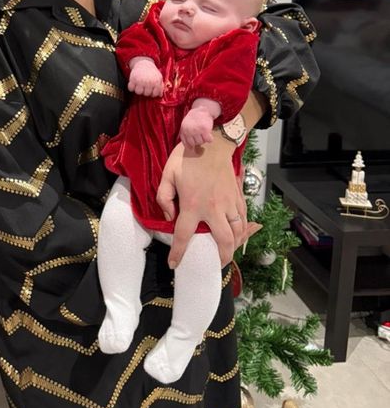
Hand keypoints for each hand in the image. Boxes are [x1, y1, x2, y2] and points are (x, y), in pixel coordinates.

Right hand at [127, 58, 162, 96]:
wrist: (144, 63)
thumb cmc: (152, 72)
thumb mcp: (159, 78)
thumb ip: (160, 87)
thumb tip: (160, 95)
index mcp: (156, 82)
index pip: (154, 94)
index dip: (152, 93)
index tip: (151, 89)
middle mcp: (148, 82)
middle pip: (146, 94)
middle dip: (145, 91)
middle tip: (145, 85)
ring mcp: (140, 80)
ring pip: (138, 92)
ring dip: (138, 89)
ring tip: (139, 85)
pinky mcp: (133, 79)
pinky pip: (130, 88)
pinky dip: (131, 87)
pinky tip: (134, 84)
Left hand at [156, 141, 260, 267]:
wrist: (212, 143)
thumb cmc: (187, 158)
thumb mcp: (167, 175)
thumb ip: (164, 198)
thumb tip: (169, 216)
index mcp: (193, 205)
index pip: (184, 235)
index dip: (178, 253)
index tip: (174, 264)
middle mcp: (214, 208)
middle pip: (223, 241)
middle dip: (221, 257)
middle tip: (217, 264)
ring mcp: (229, 203)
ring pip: (238, 232)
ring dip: (235, 244)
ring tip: (229, 251)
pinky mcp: (238, 196)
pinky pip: (243, 218)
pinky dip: (243, 229)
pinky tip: (239, 233)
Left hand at [179, 108, 214, 147]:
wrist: (201, 110)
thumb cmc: (193, 119)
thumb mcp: (185, 126)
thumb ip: (185, 136)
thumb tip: (190, 149)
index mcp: (183, 130)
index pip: (187, 143)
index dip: (191, 146)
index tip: (194, 147)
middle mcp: (189, 131)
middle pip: (195, 143)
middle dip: (198, 141)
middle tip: (200, 135)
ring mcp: (197, 130)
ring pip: (202, 142)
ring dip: (204, 139)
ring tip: (204, 133)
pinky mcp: (205, 129)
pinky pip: (208, 140)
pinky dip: (210, 139)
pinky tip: (209, 134)